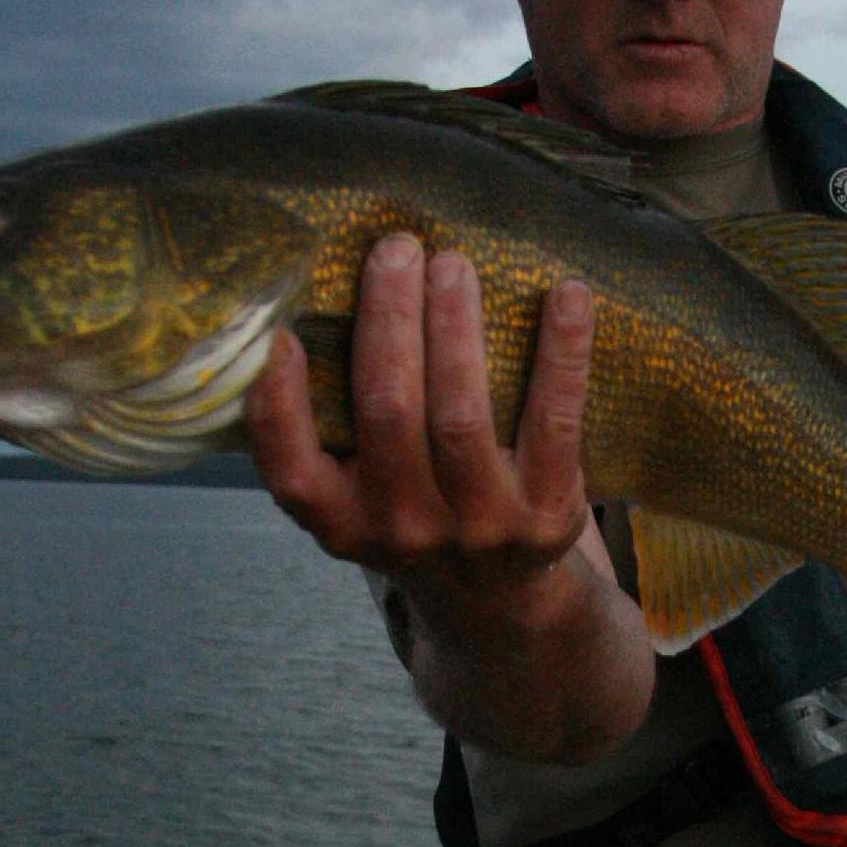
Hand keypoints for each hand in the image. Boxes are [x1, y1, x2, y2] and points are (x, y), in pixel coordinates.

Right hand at [244, 233, 594, 596]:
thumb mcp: (355, 496)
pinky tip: (567, 294)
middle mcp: (403, 529)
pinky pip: (555, 421)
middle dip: (391, 317)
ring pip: (461, 412)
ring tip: (453, 263)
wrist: (497, 598)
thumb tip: (305, 305)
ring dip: (456, 325)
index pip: (293, 471)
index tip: (284, 334)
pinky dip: (562, 353)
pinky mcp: (547, 515)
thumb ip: (327, 431)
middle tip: (397, 248)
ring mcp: (479, 527)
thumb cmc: (412, 510)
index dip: (279, 404)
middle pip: (388, 409)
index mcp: (342, 521)